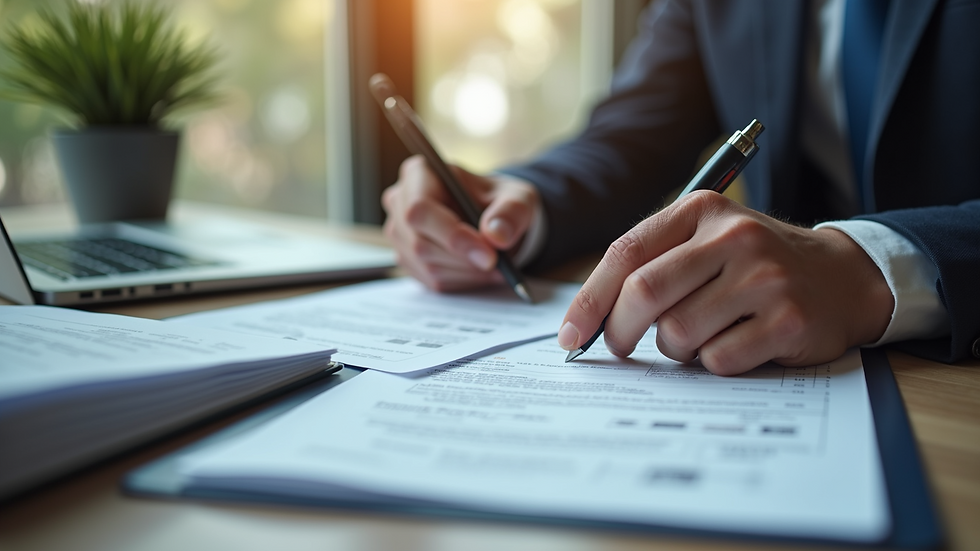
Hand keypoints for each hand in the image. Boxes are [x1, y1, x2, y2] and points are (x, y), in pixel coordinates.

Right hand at [381, 155, 539, 291]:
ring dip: (466, 272)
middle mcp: (400, 201)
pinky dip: (461, 281)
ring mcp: (399, 232)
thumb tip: (496, 236)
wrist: (493, 218)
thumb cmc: (500, 201)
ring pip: (427, 265)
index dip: (452, 235)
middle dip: (464, 259)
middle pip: (420, 243)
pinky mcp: (407, 258)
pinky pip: (430, 281)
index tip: (488, 254)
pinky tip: (480, 271)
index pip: (421, 209)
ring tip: (495, 266)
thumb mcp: (517, 197)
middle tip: (498, 264)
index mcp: (419, 173)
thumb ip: (511, 212)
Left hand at [557, 191, 893, 374]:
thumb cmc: (756, 265)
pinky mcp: (787, 319)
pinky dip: (714, 362)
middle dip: (619, 331)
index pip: (626, 252)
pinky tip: (737, 344)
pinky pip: (718, 358)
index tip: (571, 335)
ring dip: (676, 347)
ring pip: (678, 331)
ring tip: (701, 335)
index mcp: (702, 211)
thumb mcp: (707, 242)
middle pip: (644, 292)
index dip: (589, 299)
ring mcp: (763, 277)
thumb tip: (588, 319)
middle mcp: (733, 237)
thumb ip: (653, 265)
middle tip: (619, 348)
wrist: (844, 278)